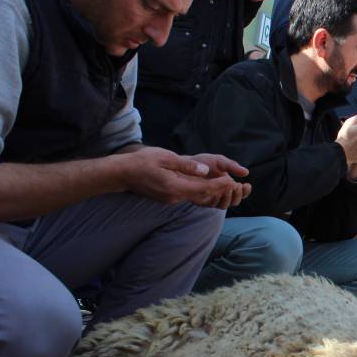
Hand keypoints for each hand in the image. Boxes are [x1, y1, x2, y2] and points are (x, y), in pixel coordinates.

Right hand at [120, 147, 249, 208]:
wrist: (121, 174)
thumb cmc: (141, 162)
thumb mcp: (165, 157)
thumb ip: (185, 165)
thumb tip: (204, 170)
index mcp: (174, 187)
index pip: (202, 189)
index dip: (218, 186)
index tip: (232, 182)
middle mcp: (174, 197)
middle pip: (202, 196)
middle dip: (218, 191)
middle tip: (235, 185)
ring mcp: (170, 200)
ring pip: (195, 197)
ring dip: (210, 192)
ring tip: (225, 185)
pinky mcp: (168, 198)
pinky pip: (187, 196)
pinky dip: (199, 191)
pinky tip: (207, 186)